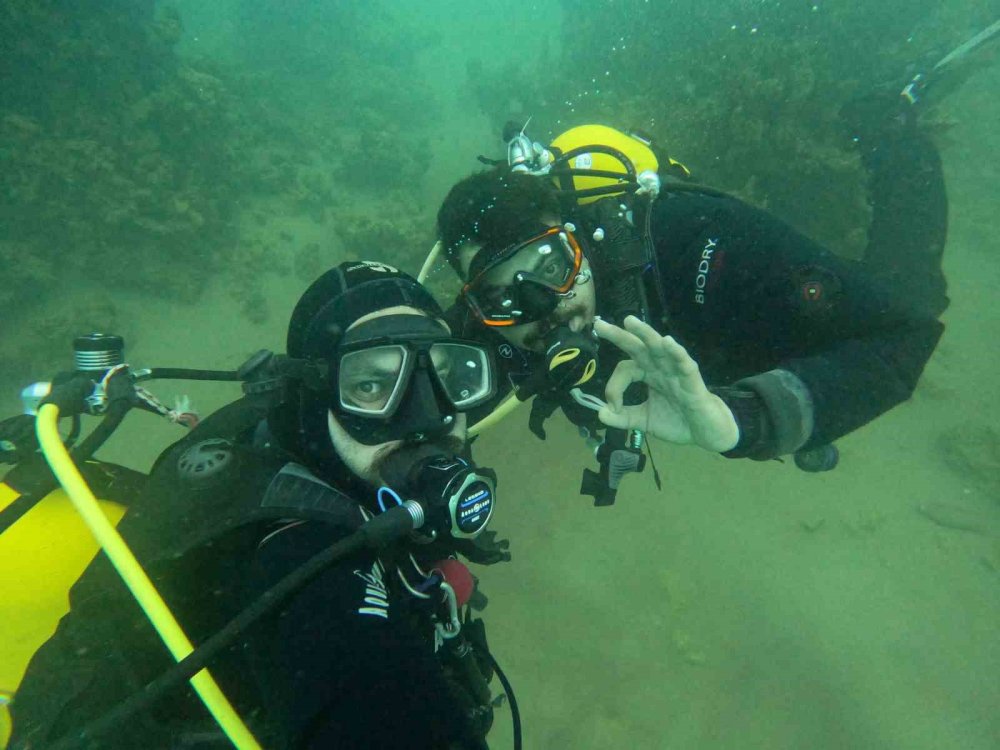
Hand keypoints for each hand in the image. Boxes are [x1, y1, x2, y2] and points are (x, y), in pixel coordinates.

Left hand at [594, 316, 739, 451]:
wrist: (705, 433)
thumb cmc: (678, 421)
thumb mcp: (644, 420)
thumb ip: (623, 418)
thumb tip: (600, 414)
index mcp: (648, 374)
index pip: (625, 369)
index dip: (613, 386)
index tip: (611, 407)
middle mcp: (660, 368)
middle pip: (637, 347)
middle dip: (619, 335)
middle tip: (599, 324)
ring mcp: (676, 372)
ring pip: (660, 348)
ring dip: (645, 334)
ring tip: (629, 321)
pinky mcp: (692, 381)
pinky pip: (684, 363)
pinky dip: (676, 352)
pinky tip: (667, 342)